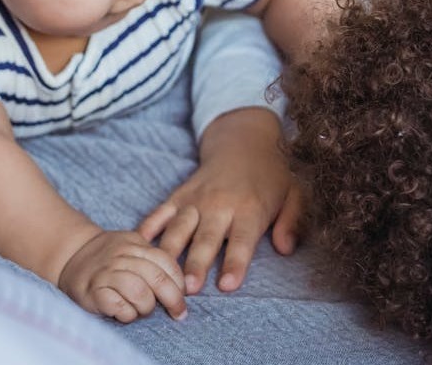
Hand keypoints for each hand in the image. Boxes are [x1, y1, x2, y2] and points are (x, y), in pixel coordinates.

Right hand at [58, 229, 186, 322]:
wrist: (71, 255)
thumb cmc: (109, 258)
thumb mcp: (132, 247)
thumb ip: (153, 259)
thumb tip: (182, 284)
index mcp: (136, 244)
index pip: (166, 262)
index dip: (179, 282)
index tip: (184, 296)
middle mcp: (121, 256)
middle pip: (156, 278)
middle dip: (173, 299)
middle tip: (178, 313)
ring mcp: (106, 273)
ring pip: (139, 292)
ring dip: (146, 307)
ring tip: (142, 310)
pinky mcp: (92, 291)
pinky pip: (118, 306)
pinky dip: (127, 314)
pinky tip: (125, 313)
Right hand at [138, 108, 302, 294]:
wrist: (244, 142)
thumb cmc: (271, 176)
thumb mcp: (293, 194)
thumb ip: (291, 222)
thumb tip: (286, 249)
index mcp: (251, 208)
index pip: (242, 241)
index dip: (235, 263)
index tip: (226, 286)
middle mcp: (220, 204)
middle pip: (206, 239)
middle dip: (196, 264)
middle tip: (188, 289)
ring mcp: (196, 199)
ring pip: (179, 229)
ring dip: (170, 253)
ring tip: (159, 274)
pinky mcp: (179, 195)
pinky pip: (160, 213)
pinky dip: (147, 228)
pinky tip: (137, 245)